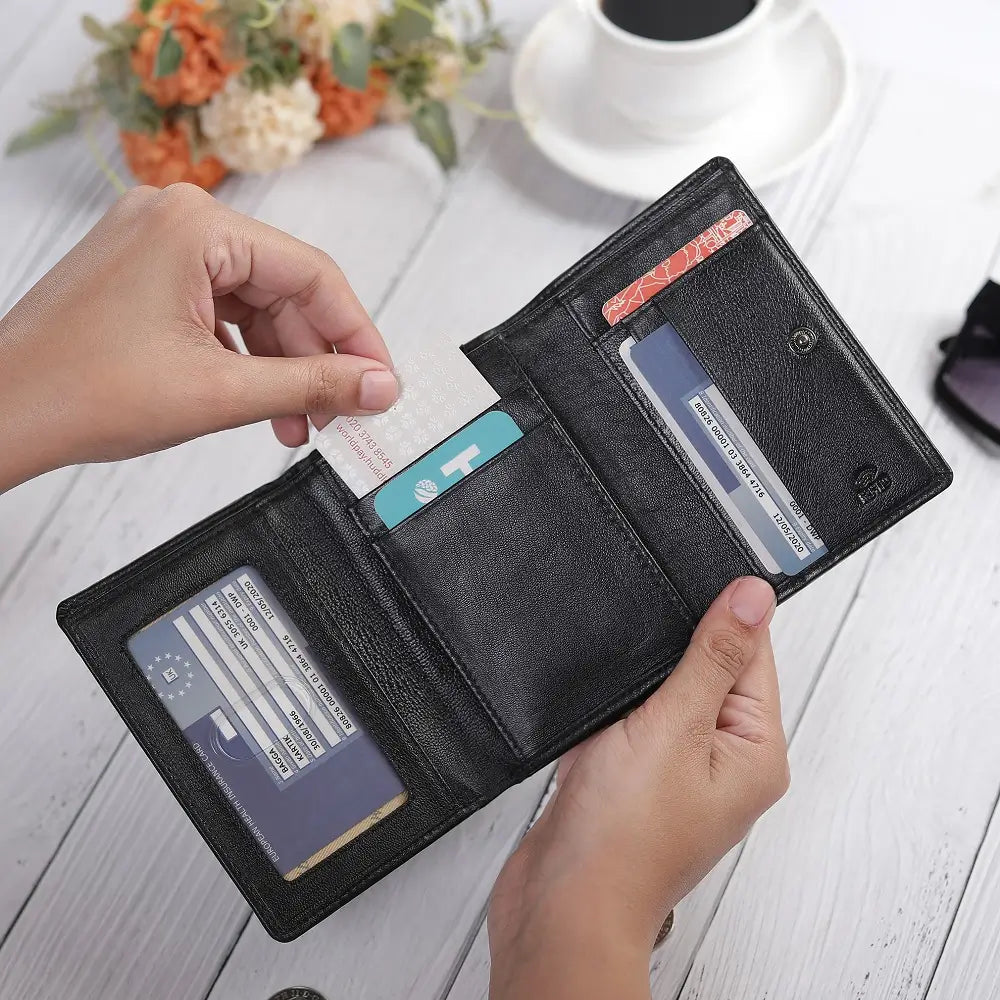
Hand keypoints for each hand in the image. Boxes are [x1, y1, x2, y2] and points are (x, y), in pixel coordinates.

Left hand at [0, 183, 398, 491]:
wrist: (5, 414)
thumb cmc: (79, 391)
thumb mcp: (222, 393)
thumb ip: (313, 386)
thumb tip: (377, 384)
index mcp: (195, 226)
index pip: (313, 274)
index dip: (357, 335)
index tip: (380, 379)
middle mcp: (176, 220)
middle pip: (285, 289)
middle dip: (316, 358)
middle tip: (341, 411)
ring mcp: (159, 245)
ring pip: (256, 304)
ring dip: (282, 365)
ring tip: (298, 422)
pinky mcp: (147, 274)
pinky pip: (221, 310)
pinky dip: (246, 355)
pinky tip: (261, 400)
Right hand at [487, 577, 788, 999]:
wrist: (562, 902)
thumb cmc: (622, 840)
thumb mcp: (673, 726)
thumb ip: (712, 657)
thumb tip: (752, 597)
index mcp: (755, 750)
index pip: (753, 654)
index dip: (722, 615)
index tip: (692, 584)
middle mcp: (725, 762)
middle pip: (711, 670)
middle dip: (673, 652)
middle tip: (645, 658)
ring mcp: (680, 772)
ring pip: (666, 693)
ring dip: (640, 684)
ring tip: (618, 706)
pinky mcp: (639, 779)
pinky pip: (636, 721)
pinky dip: (618, 710)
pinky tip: (601, 721)